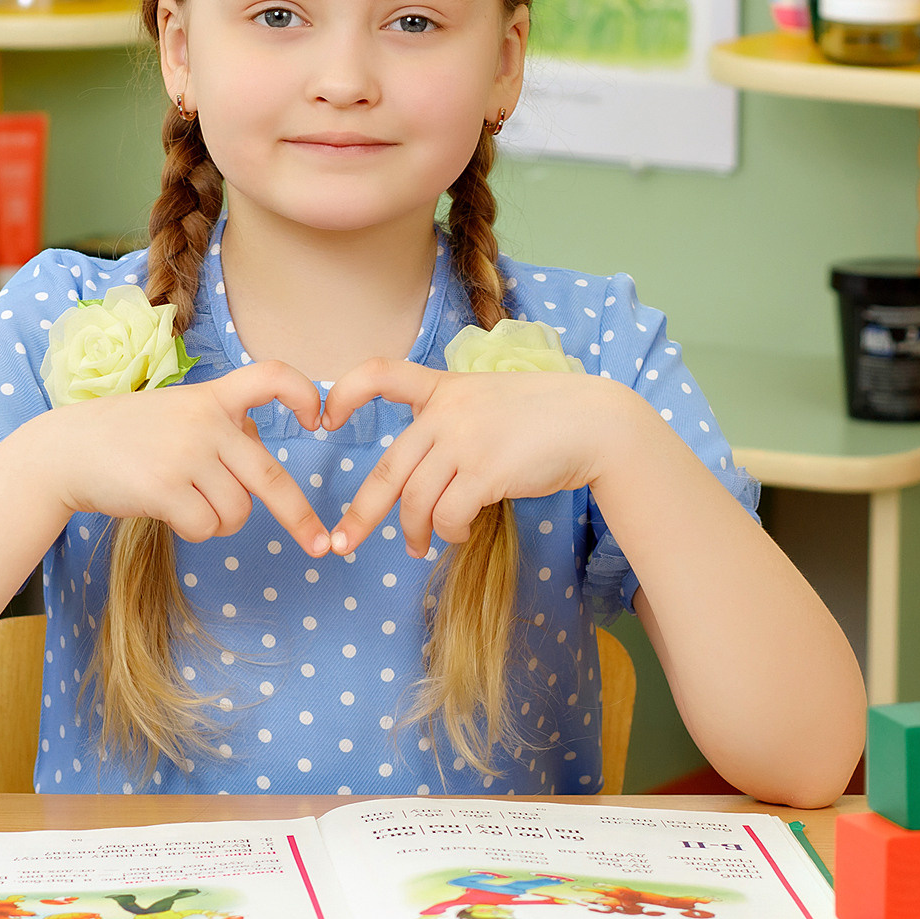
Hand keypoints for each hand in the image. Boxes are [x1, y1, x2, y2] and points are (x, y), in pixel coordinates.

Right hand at [24, 361, 332, 554]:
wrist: (66, 451)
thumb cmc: (127, 436)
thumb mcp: (177, 412)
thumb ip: (220, 426)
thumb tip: (259, 454)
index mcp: (212, 397)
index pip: (271, 376)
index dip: (303, 394)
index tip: (319, 420)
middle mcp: (205, 422)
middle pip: (271, 477)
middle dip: (300, 518)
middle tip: (321, 545)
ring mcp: (186, 455)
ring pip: (238, 512)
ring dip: (221, 521)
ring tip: (188, 503)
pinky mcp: (165, 489)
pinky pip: (207, 528)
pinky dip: (196, 530)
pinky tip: (169, 511)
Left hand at [321, 358, 636, 559]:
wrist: (594, 423)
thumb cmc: (544, 417)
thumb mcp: (490, 400)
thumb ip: (451, 423)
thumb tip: (421, 479)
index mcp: (443, 386)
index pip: (380, 373)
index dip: (346, 393)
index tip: (326, 418)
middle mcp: (447, 412)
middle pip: (387, 469)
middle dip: (362, 512)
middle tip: (342, 542)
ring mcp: (465, 441)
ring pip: (417, 500)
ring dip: (416, 531)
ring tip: (420, 545)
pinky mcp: (486, 471)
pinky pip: (449, 515)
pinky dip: (450, 533)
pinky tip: (460, 534)